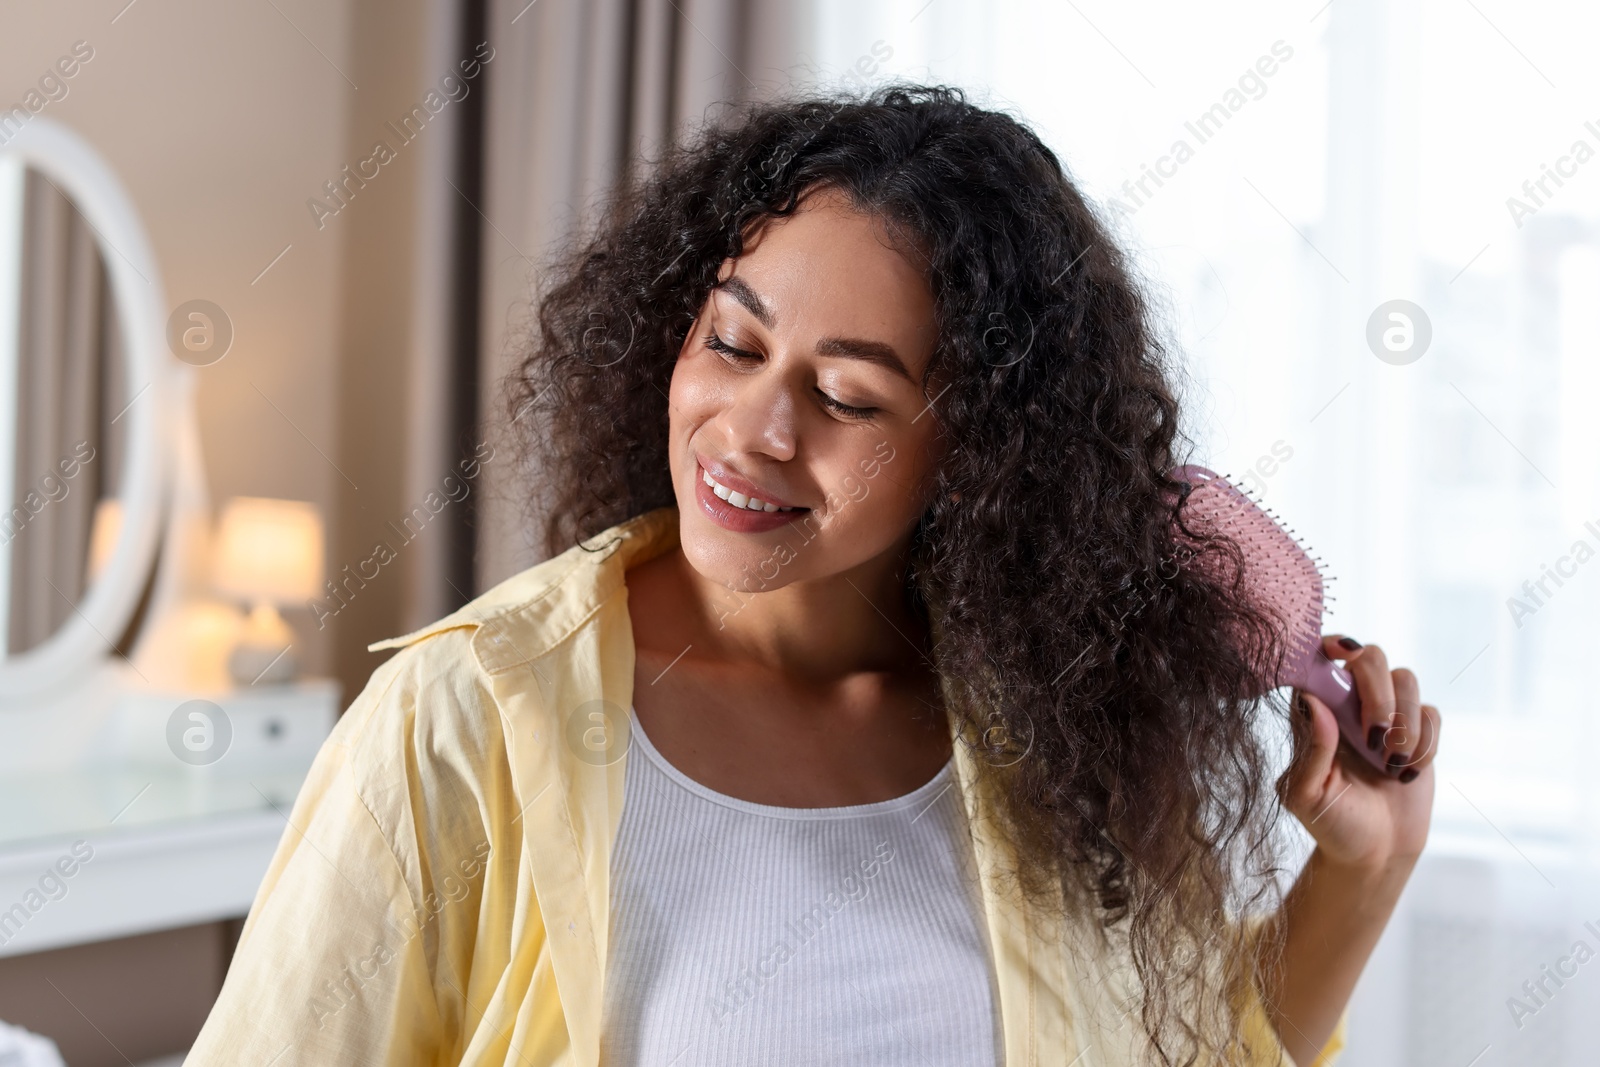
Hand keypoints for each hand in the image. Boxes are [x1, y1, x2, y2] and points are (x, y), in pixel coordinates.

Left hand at [1279, 635, 1440, 872]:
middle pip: (1369, 657)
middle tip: (1374, 738)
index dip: (1330, 645)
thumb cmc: (1330, 823)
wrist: (1374, 854)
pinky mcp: (1419, 732)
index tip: (1340, 655)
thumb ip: (1311, 749)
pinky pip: (1432, 712)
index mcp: (1312, 712)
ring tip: (1390, 766)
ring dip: (1405, 722)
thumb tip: (1315, 702)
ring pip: (1406, 678)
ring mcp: (1386, 714)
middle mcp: (1349, 704)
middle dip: (1378, 694)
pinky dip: (1426, 742)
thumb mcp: (1306, 794)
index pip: (1318, 658)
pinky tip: (1407, 773)